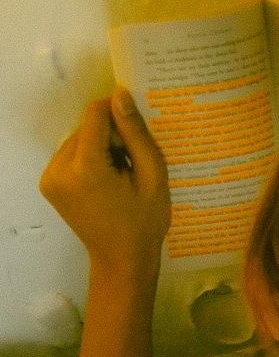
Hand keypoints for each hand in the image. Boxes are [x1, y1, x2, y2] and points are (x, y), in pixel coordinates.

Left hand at [39, 88, 170, 276]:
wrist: (122, 261)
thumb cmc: (144, 223)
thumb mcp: (152, 177)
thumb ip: (136, 135)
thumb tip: (120, 95)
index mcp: (86, 168)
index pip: (95, 115)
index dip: (117, 115)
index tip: (136, 133)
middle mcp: (60, 168)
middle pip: (85, 129)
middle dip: (109, 138)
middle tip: (131, 164)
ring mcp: (50, 177)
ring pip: (77, 141)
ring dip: (99, 148)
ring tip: (120, 175)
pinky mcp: (48, 183)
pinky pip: (70, 156)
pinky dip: (88, 160)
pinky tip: (106, 182)